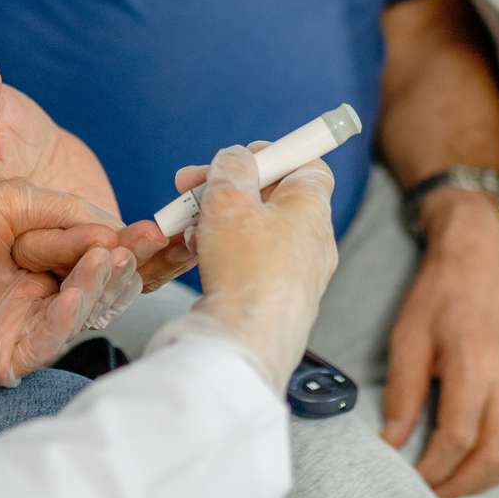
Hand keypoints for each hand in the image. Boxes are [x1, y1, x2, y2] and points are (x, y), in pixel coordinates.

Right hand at [0, 56, 198, 291]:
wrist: (26, 145)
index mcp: (9, 227)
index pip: (37, 245)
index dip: (68, 243)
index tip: (105, 233)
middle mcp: (42, 252)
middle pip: (80, 269)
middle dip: (120, 259)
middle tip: (156, 241)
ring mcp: (77, 254)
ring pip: (113, 272)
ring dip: (151, 261)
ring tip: (188, 241)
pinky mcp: (105, 247)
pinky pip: (136, 259)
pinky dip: (164, 253)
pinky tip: (197, 238)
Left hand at [0, 181, 138, 386]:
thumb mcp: (15, 201)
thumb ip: (65, 208)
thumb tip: (114, 226)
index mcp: (48, 269)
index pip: (100, 262)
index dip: (127, 249)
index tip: (154, 232)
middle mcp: (42, 302)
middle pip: (99, 292)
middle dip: (121, 270)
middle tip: (133, 250)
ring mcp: (27, 331)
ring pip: (81, 316)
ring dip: (97, 287)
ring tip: (106, 260)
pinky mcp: (8, 359)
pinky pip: (49, 342)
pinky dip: (67, 315)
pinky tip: (74, 290)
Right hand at [168, 146, 338, 392]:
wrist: (246, 342)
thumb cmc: (246, 268)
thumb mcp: (230, 198)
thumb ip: (231, 167)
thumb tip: (237, 158)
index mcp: (311, 208)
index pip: (307, 165)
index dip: (273, 155)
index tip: (239, 158)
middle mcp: (312, 241)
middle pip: (271, 197)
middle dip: (227, 188)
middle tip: (190, 185)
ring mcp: (296, 274)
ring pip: (254, 231)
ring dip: (218, 220)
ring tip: (186, 224)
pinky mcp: (275, 300)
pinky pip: (249, 263)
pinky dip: (222, 252)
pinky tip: (196, 255)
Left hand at [380, 193, 498, 497]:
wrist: (478, 264)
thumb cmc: (439, 296)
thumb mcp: (407, 338)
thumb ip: (402, 393)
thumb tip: (392, 441)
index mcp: (475, 363)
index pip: (458, 435)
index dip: (434, 466)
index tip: (411, 477)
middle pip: (494, 454)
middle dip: (460, 483)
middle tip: (430, 491)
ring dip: (485, 479)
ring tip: (452, 485)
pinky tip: (480, 465)